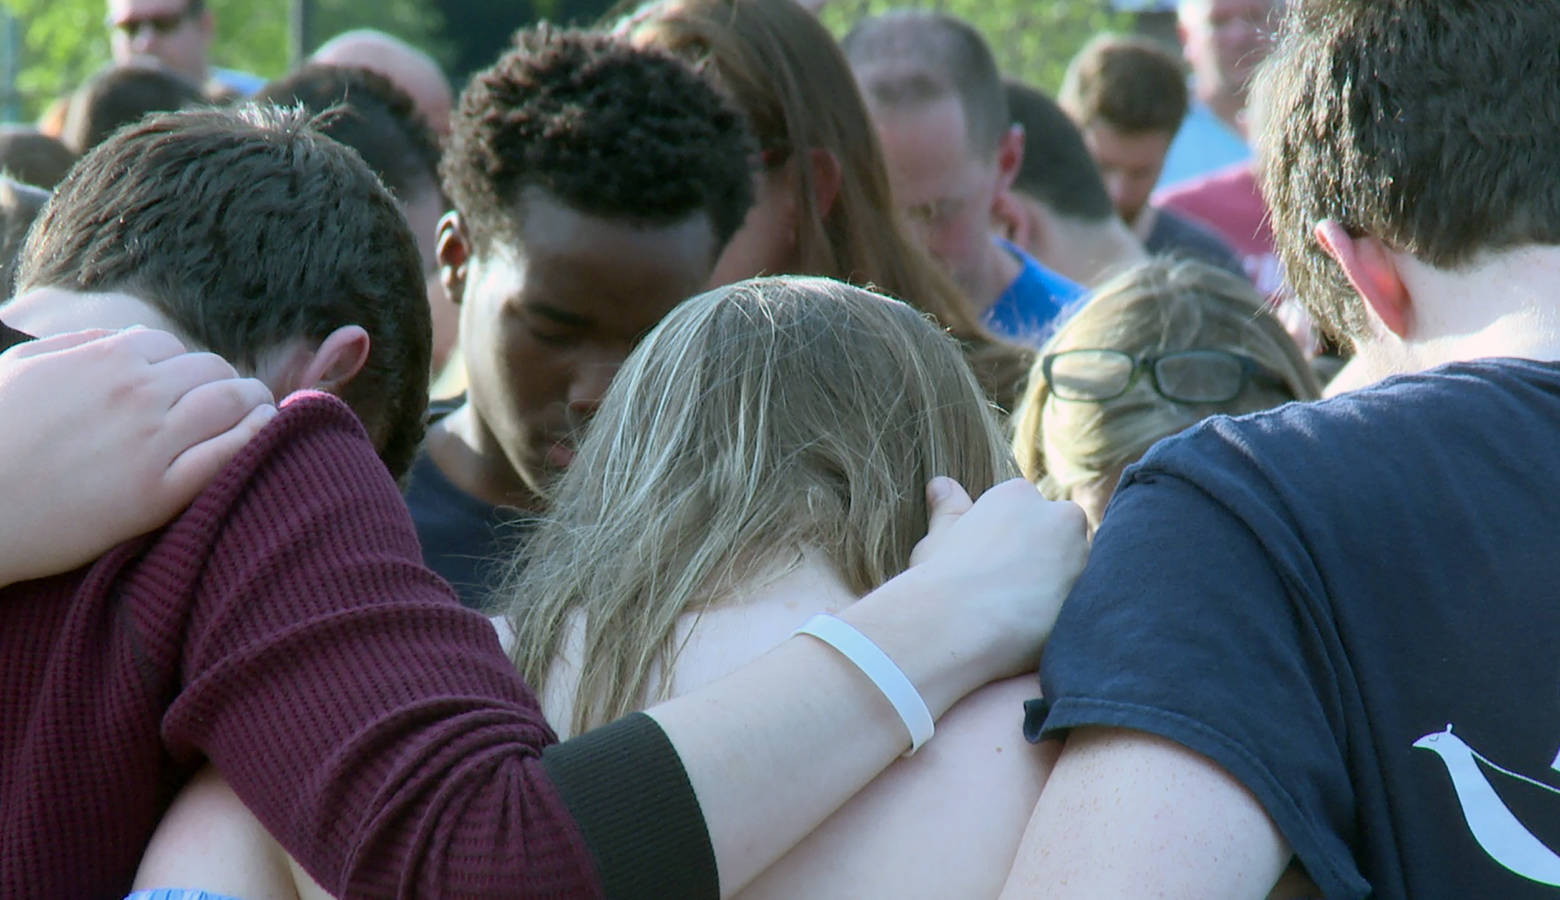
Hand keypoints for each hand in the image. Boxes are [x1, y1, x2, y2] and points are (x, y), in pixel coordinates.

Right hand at [0, 327, 275, 585]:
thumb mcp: (20, 370)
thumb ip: (74, 347)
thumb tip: (118, 341)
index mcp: (105, 360)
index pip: (175, 348)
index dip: (185, 367)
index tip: (188, 387)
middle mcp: (136, 394)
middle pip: (212, 371)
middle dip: (225, 382)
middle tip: (234, 400)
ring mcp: (150, 443)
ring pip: (232, 403)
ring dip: (254, 403)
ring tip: (260, 412)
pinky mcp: (158, 493)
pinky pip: (230, 454)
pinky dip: (258, 437)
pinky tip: (267, 434)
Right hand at [844, 477, 1087, 714]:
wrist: (962, 627)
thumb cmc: (942, 577)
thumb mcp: (938, 537)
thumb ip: (948, 509)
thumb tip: (941, 484)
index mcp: (1019, 494)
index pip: (1026, 510)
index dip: (1009, 539)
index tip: (990, 563)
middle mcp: (1058, 517)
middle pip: (1058, 533)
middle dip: (1043, 556)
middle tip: (1009, 587)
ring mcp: (1080, 557)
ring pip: (1074, 568)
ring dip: (1056, 585)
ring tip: (1020, 612)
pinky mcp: (1091, 597)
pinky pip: (1081, 602)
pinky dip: (1062, 612)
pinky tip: (1034, 628)